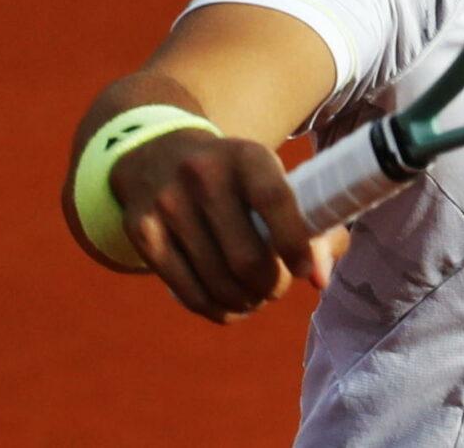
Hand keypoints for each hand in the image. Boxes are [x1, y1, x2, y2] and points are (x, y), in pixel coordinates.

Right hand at [112, 129, 345, 322]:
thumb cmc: (235, 178)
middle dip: (270, 285)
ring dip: (245, 301)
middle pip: (244, 256)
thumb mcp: (272, 180)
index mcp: (247, 156)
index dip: (294, 242)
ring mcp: (168, 204)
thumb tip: (320, 279)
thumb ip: (313, 225)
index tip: (304, 270)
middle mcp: (204, 175)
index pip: (274, 200)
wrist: (159, 155)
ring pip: (215, 280)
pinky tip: (230, 307)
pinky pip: (186, 290)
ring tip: (256, 298)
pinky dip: (216, 309)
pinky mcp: (142, 232)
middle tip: (277, 288)